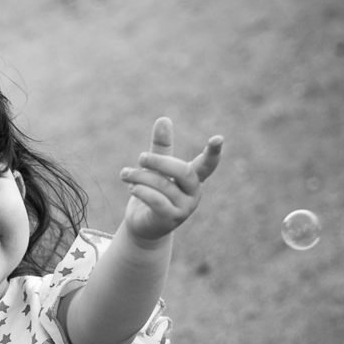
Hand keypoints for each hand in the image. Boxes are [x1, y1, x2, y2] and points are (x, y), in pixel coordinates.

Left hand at [119, 117, 221, 243]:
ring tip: (125, 174)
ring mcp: (184, 208)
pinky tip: (132, 188)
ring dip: (141, 177)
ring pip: (164, 186)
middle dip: (160, 162)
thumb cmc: (153, 193)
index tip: (218, 138)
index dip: (213, 152)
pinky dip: (142, 192)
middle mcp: (194, 193)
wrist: (142, 225)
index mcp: (194, 178)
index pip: (207, 164)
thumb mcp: (156, 168)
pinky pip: (157, 201)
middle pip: (183, 171)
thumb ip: (161, 147)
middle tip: (140, 157)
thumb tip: (164, 118)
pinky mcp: (170, 219)